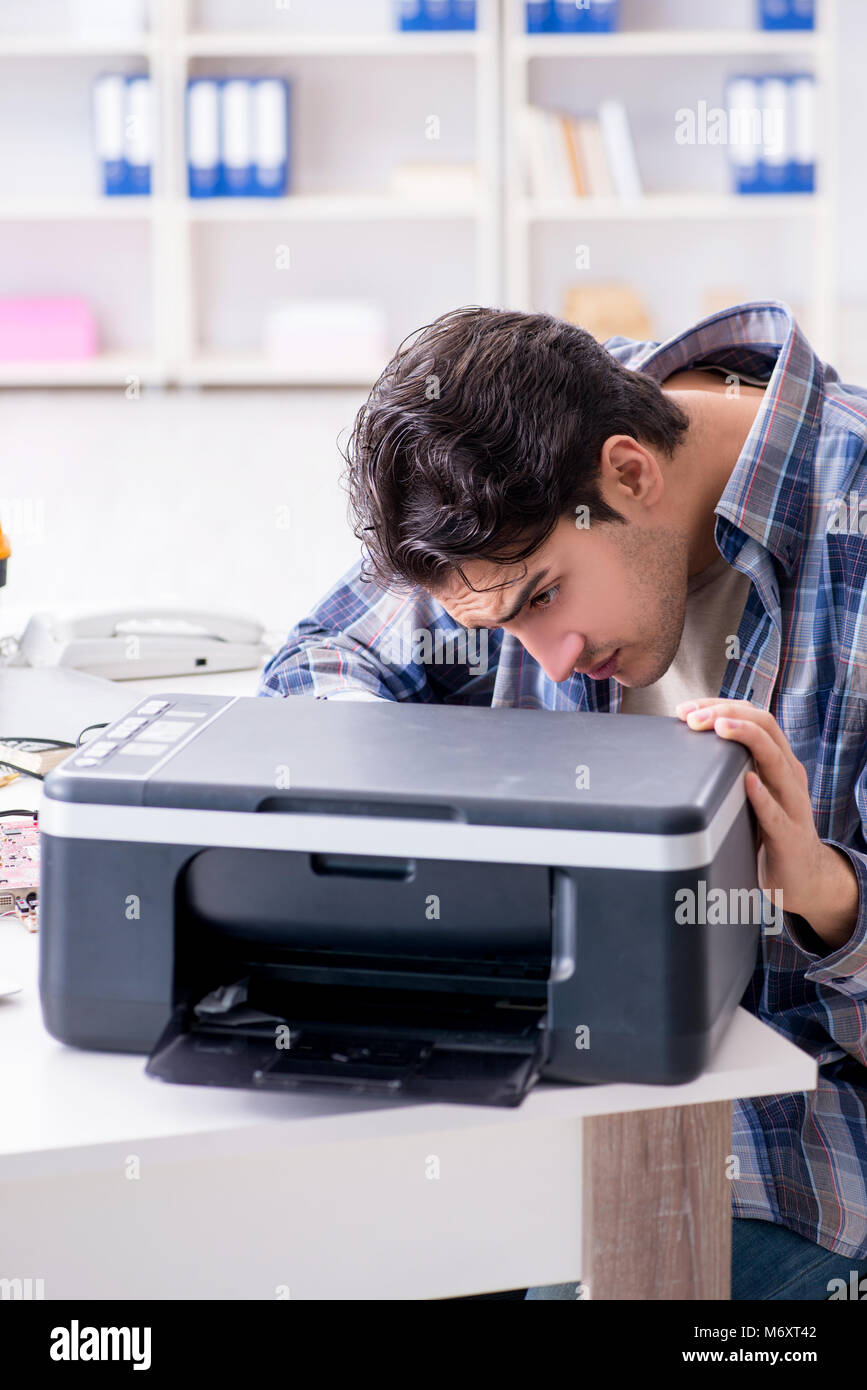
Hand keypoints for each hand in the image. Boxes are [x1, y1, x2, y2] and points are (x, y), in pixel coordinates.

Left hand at [674, 698, 857, 948]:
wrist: (803, 878)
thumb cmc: (767, 830)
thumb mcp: (750, 791)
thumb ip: (730, 769)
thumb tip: (685, 749)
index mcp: (778, 760)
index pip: (755, 716)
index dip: (721, 705)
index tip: (687, 708)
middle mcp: (789, 774)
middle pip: (766, 727)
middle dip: (727, 714)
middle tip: (693, 717)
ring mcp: (793, 803)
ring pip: (776, 760)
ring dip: (746, 739)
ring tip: (720, 728)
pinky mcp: (789, 836)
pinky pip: (776, 812)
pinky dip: (762, 795)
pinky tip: (747, 781)